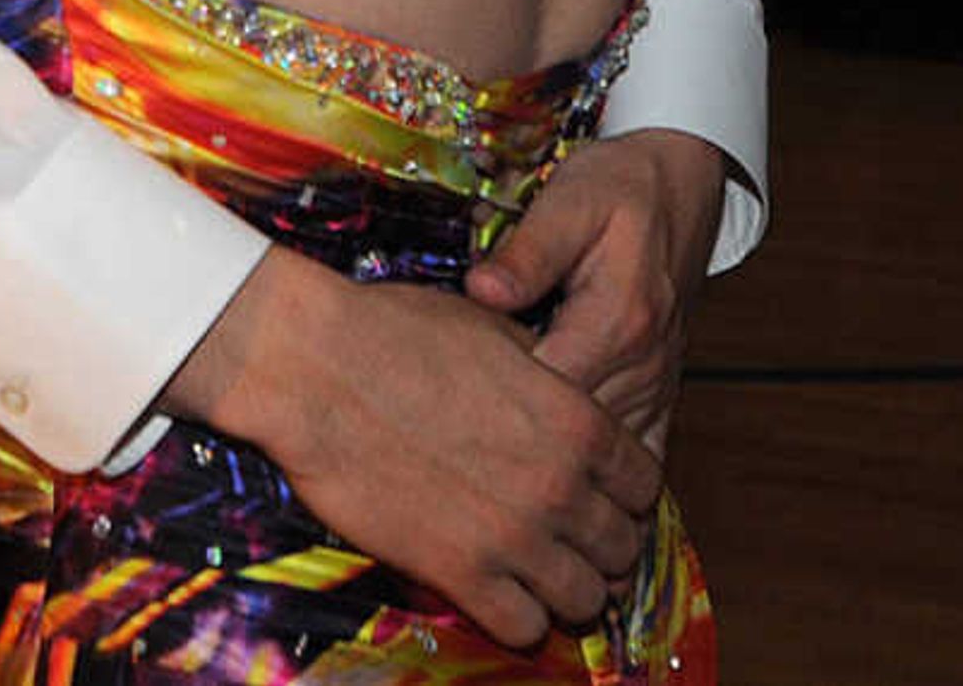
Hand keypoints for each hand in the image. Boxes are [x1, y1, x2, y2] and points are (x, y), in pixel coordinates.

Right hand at [164, 253, 659, 645]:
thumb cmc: (396, 334)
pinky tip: (496, 592)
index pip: (645, 487)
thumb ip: (546, 374)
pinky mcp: (459, 572)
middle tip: (568, 539)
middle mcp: (560, 486)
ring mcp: (513, 535)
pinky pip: (524, 628)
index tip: (598, 496)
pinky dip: (519, 617)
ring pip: (584, 600)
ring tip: (535, 573)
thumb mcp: (495, 333)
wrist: (317, 366)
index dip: (624, 495)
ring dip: (566, 589)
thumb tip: (558, 389)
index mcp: (578, 422)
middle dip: (601, 546)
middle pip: (622, 550)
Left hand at [468, 128, 724, 450]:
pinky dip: (601, 476)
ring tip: (488, 463)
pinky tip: (561, 484)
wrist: (679, 187)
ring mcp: (654, 386)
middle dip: (509, 447)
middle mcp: (642, 366)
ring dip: (548, 464)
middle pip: (569, 440)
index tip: (440, 406)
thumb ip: (527, 252)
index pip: (545, 395)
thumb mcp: (569, 201)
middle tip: (449, 446)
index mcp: (617, 321)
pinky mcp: (658, 394)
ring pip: (599, 459)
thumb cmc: (619, 188)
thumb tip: (480, 291)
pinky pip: (635, 457)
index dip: (489, 406)